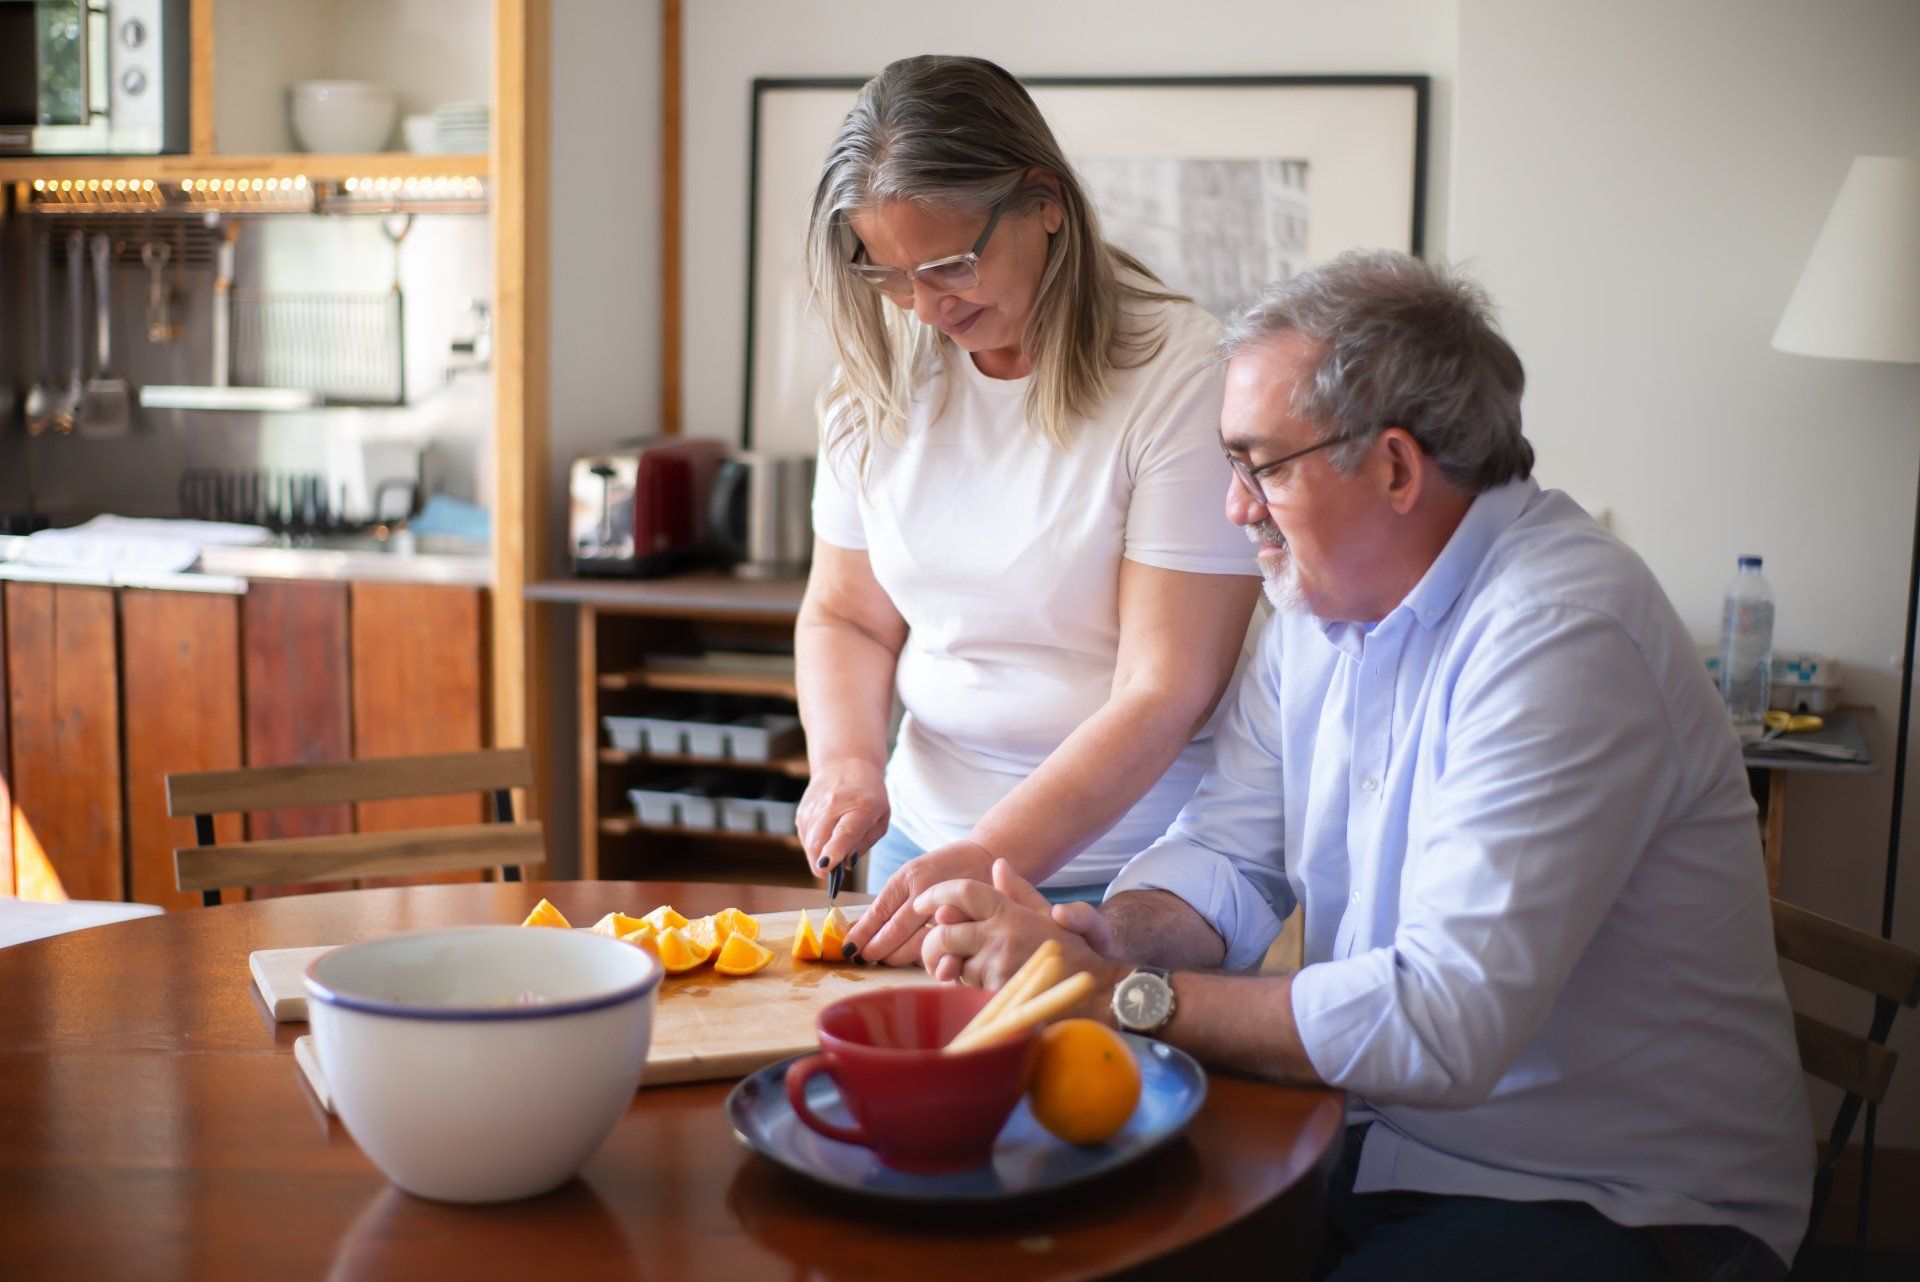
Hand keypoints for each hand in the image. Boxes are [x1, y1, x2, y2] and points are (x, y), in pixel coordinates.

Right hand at [796, 759, 888, 878]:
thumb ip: (865, 843)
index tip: (826, 866)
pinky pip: (805, 838)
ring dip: (818, 855)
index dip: (835, 851)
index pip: (845, 832)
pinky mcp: (802, 810)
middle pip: (818, 842)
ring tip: (833, 845)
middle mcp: (834, 805)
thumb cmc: (868, 796)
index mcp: (862, 808)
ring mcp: (814, 807)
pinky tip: (825, 834)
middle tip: (833, 872)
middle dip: (822, 865)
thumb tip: (846, 864)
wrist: (845, 763)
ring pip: (809, 844)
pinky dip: (814, 845)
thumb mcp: (880, 818)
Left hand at [841, 839, 995, 964]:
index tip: (849, 948)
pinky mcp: (968, 923)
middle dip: (876, 950)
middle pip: (896, 931)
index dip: (862, 934)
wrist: (982, 859)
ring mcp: (950, 908)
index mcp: (910, 877)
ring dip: (897, 957)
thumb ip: (888, 902)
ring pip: (917, 944)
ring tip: (885, 961)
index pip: (880, 912)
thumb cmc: (940, 871)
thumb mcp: (910, 876)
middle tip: (864, 959)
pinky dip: (926, 960)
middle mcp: (929, 891)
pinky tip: (914, 961)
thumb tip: (856, 930)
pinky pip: (942, 949)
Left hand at [917, 860, 1123, 1000]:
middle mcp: (1000, 936)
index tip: (921, 902)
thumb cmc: (1074, 951)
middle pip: (944, 932)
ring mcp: (997, 967)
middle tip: (936, 949)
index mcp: (1009, 912)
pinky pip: (969, 990)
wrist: (1098, 991)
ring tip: (974, 969)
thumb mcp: (1048, 915)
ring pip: (955, 965)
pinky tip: (991, 986)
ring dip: (956, 968)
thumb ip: (1019, 891)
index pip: (964, 892)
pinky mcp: (997, 995)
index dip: (937, 894)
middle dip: (933, 942)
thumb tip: (998, 865)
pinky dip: (971, 988)